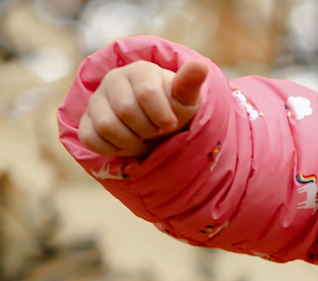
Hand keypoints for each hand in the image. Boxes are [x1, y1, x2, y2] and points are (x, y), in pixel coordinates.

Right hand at [78, 59, 207, 157]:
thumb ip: (189, 84)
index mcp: (139, 71)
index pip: (147, 93)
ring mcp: (97, 100)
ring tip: (139, 136)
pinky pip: (91, 139)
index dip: (162, 116)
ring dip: (130, 140)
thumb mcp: (185, 101)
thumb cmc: (171, 111)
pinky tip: (123, 143)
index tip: (170, 124)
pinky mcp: (86, 121)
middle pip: (126, 111)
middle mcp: (113, 80)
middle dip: (147, 129)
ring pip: (106, 126)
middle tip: (154, 130)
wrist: (154, 128)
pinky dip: (111, 148)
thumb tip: (201, 65)